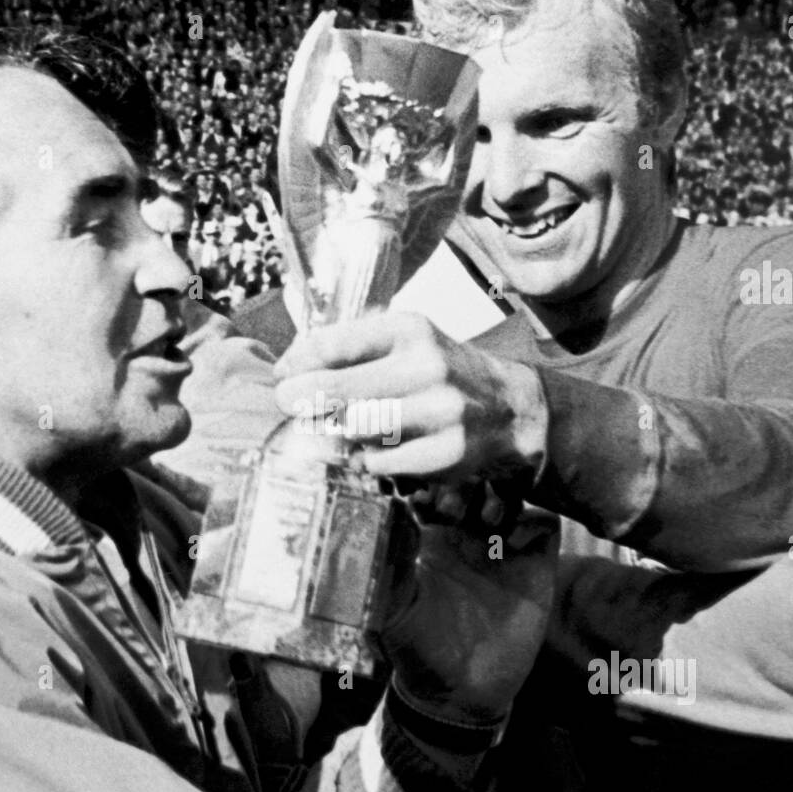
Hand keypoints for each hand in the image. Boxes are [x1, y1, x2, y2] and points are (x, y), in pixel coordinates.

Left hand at [274, 311, 548, 481]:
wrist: (509, 407)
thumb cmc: (440, 372)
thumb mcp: (407, 340)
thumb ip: (355, 346)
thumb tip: (290, 366)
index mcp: (410, 329)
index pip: (335, 343)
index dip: (297, 362)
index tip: (283, 374)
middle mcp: (427, 365)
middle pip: (336, 389)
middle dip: (300, 399)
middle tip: (288, 404)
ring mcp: (441, 410)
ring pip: (356, 428)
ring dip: (336, 432)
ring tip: (336, 429)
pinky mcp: (449, 451)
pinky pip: (381, 462)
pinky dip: (366, 460)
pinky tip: (370, 452)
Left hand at [379, 495, 559, 722]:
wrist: (459, 692)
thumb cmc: (415, 647)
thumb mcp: (389, 607)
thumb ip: (385, 566)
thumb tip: (375, 522)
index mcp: (428, 533)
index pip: (432, 481)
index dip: (428, 479)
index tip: (421, 494)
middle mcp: (466, 532)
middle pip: (474, 477)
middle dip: (466, 482)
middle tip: (455, 507)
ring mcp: (501, 546)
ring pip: (510, 492)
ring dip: (501, 496)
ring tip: (487, 521)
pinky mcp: (534, 566)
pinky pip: (544, 523)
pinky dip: (534, 521)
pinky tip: (515, 541)